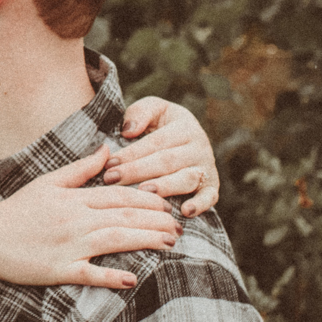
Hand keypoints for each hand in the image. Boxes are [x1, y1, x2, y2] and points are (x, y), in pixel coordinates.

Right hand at [0, 146, 180, 289]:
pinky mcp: (59, 270)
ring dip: (145, 241)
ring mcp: (68, 245)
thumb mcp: (47, 182)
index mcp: (73, 199)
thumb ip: (80, 169)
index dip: (147, 200)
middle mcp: (75, 220)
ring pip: (114, 240)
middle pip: (123, 217)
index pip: (118, 196)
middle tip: (179, 227)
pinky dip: (110, 277)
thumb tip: (107, 150)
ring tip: (170, 244)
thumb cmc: (17, 210)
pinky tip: (132, 279)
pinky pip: (89, 274)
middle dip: (155, 221)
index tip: (169, 205)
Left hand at [108, 96, 220, 216]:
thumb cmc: (161, 125)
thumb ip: (140, 113)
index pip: (155, 142)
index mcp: (185, 126)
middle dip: (137, 171)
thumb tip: (128, 131)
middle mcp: (199, 147)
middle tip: (112, 179)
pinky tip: (185, 212)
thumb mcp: (153, 110)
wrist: (187, 140)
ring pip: (185, 179)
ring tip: (144, 193)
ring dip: (165, 187)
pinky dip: (200, 205)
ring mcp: (207, 168)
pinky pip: (209, 197)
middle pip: (166, 161)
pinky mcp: (212, 187)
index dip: (131, 153)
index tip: (109, 163)